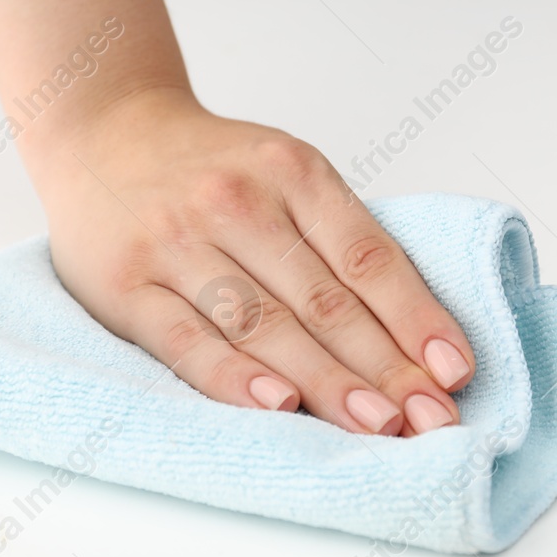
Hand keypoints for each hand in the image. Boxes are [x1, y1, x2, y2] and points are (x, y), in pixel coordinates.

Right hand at [25, 85, 476, 436]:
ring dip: (328, 383)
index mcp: (292, 170)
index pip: (368, 257)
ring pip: (264, 325)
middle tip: (431, 420)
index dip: (415, 318)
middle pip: (324, 300)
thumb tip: (410, 329)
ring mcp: (177, 242)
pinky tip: (280, 408)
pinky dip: (235, 378)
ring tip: (378, 427)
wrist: (102, 128)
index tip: (455, 372)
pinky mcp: (125, 285)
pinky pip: (187, 341)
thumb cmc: (213, 168)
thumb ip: (336, 235)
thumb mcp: (284, 170)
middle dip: (386, 368)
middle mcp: (236, 202)